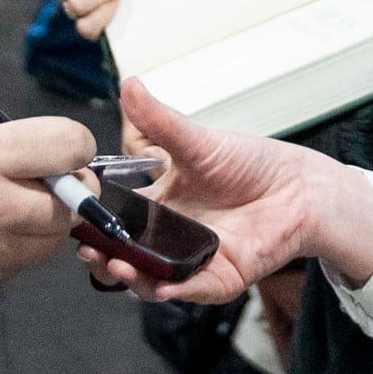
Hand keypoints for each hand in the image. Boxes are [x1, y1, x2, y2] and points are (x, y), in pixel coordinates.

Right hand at [0, 117, 91, 307]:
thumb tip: (44, 156)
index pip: (67, 147)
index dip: (75, 144)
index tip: (64, 146)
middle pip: (71, 206)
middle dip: (70, 190)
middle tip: (50, 179)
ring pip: (48, 244)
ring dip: (44, 223)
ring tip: (9, 204)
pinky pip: (13, 266)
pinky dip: (11, 248)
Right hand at [83, 79, 372, 303]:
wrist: (299, 186)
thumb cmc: (252, 164)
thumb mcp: (198, 141)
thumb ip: (160, 121)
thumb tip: (130, 85)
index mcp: (159, 206)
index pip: (114, 220)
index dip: (92, 223)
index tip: (73, 216)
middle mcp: (171, 237)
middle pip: (125, 257)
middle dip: (101, 258)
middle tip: (87, 249)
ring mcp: (193, 260)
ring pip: (151, 279)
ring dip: (130, 277)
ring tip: (116, 265)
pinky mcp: (221, 277)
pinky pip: (193, 288)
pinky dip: (176, 288)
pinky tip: (162, 283)